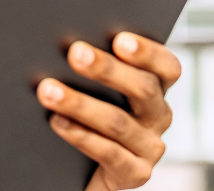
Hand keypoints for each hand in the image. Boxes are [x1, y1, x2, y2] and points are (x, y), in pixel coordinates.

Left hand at [36, 32, 180, 189]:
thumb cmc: (83, 109)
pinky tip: (57, 121)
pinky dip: (79, 134)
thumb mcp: (93, 84)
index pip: (166, 66)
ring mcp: (149, 147)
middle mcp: (158, 115)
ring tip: (47, 90)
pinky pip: (109, 153)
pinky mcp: (135, 173)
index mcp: (154, 86)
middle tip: (75, 54)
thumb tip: (65, 40)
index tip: (120, 40)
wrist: (78, 165)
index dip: (148, 52)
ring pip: (118, 121)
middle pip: (143, 88)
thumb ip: (90, 63)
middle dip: (106, 69)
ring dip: (79, 103)